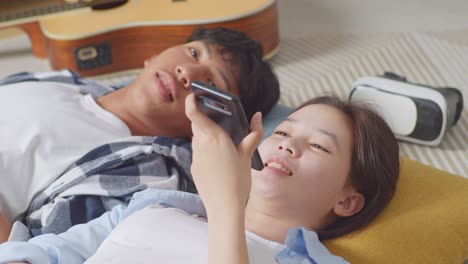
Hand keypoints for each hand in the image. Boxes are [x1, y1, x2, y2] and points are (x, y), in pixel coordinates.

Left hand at [185, 94, 262, 214]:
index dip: (191, 102)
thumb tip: (258, 116)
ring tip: (224, 148)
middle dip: (206, 122)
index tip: (194, 95)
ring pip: (198, 140)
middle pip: (198, 125)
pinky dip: (206, 153)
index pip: (195, 114)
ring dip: (207, 138)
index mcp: (215, 137)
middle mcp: (201, 144)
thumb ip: (253, 134)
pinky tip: (219, 164)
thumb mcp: (247, 155)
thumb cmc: (238, 180)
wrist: (224, 207)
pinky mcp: (194, 167)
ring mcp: (196, 156)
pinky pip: (199, 153)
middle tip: (221, 125)